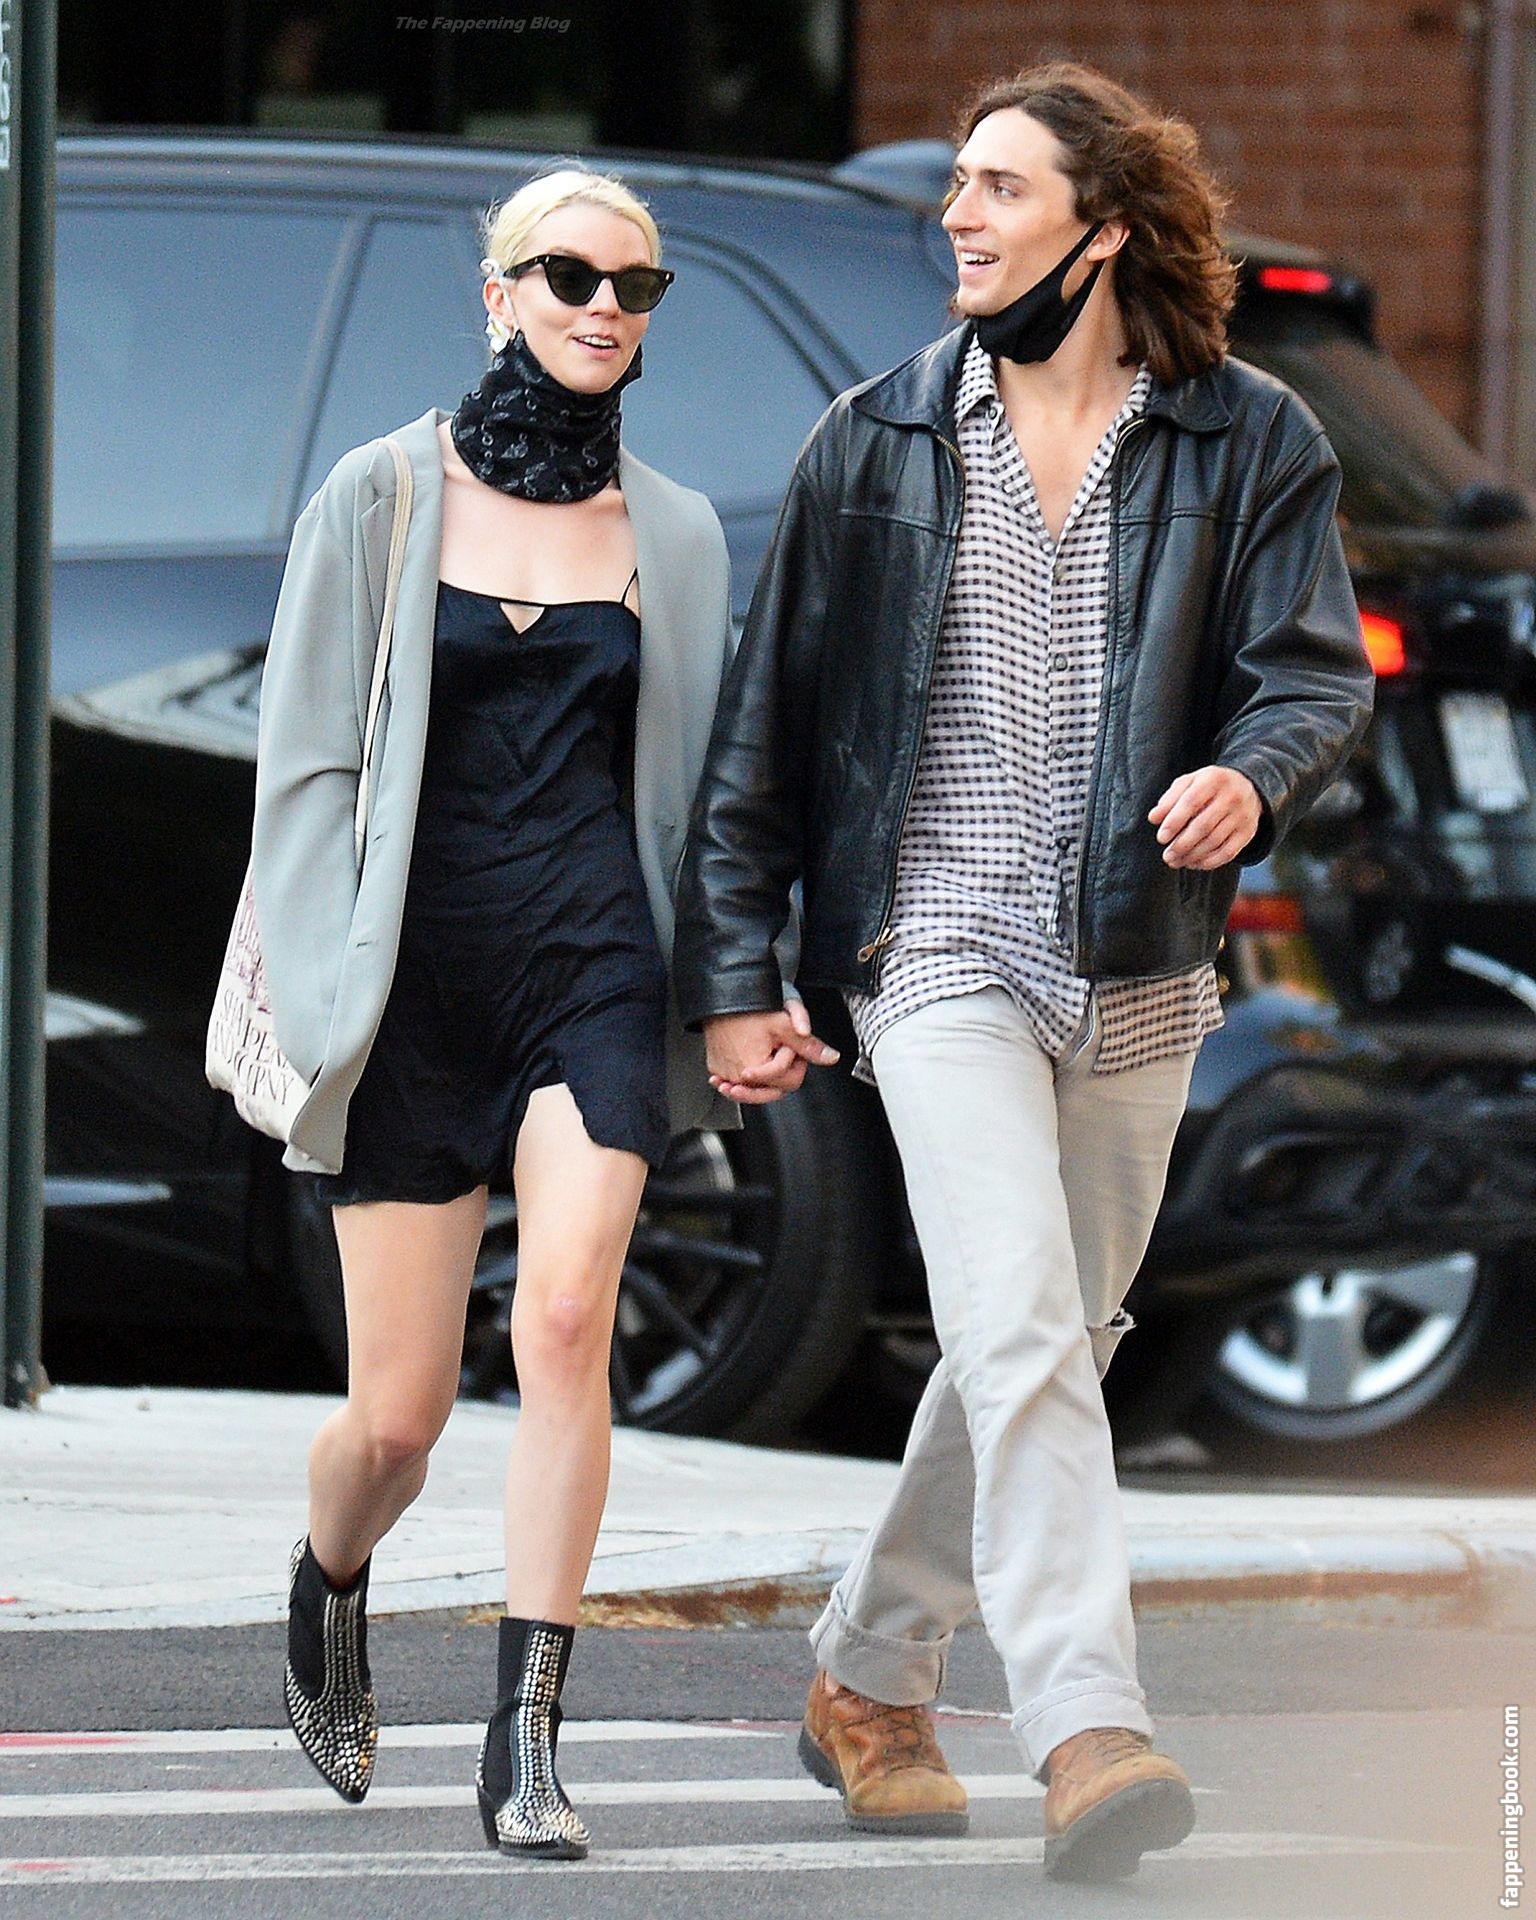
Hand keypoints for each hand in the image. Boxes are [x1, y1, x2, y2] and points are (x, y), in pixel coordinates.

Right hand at [705, 999, 839, 1104]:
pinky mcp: (716, 1069)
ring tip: (764, 1063)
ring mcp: (725, 1075)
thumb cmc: (749, 1008)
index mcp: (756, 1070)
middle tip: (780, 1052)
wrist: (721, 997)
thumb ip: (808, 1045)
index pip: (789, 1081)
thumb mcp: (785, 1024)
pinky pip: (734, 1081)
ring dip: (762, 1080)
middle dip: (781, 1074)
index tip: (789, 1045)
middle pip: (772, 1090)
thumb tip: (831, 1057)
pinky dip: (740, 1077)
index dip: (794, 1062)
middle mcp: (738, 1078)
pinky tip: (744, 1069)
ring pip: (754, 1089)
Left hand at [1148, 765, 1261, 868]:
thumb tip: (1154, 818)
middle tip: (1167, 855)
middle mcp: (1231, 796)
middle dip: (1182, 844)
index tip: (1161, 838)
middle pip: (1204, 826)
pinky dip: (1209, 862)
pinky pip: (1228, 852)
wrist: (1247, 786)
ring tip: (1175, 861)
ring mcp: (1242, 815)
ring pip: (1215, 841)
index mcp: (1213, 779)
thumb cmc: (1208, 787)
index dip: (1174, 821)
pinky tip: (1193, 863)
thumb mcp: (1188, 783)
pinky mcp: (1248, 832)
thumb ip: (1169, 799)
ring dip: (1192, 856)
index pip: (1191, 802)